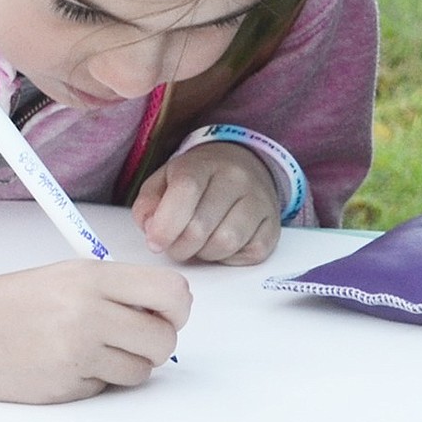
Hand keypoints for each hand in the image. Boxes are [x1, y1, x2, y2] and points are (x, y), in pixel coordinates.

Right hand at [0, 261, 190, 403]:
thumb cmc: (7, 301)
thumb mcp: (63, 277)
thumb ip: (114, 289)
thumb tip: (167, 310)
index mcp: (90, 277)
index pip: (171, 292)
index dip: (176, 308)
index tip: (165, 313)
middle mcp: (88, 312)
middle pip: (164, 339)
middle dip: (154, 342)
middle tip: (130, 337)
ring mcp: (77, 353)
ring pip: (141, 371)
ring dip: (125, 366)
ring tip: (91, 350)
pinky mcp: (66, 388)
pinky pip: (107, 390)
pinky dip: (96, 382)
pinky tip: (65, 365)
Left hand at [131, 142, 279, 264]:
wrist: (242, 167)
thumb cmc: (196, 180)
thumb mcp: (163, 180)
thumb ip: (148, 204)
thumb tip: (152, 231)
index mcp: (202, 163)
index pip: (184, 192)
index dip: (165, 225)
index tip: (155, 242)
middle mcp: (235, 178)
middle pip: (201, 227)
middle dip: (179, 247)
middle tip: (174, 246)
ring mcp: (259, 201)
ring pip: (225, 243)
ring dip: (204, 254)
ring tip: (197, 244)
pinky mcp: (273, 226)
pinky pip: (248, 254)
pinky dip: (228, 258)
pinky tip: (220, 244)